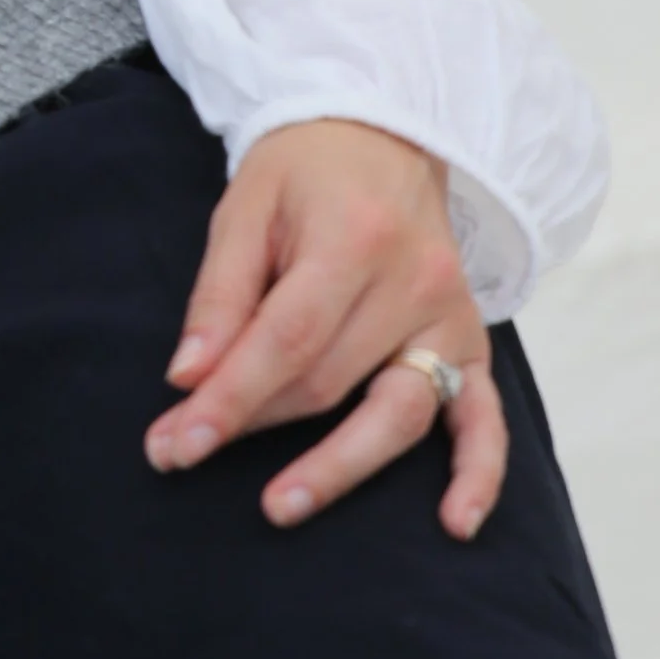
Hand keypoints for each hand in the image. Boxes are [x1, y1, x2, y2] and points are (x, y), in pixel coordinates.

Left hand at [143, 118, 505, 537]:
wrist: (385, 135)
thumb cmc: (304, 172)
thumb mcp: (244, 208)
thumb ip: (219, 295)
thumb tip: (187, 379)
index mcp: (354, 240)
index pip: (285, 341)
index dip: (228, 400)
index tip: (174, 443)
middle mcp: (414, 283)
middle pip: (328, 381)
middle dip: (252, 426)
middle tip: (179, 455)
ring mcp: (452, 317)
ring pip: (395, 413)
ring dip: (338, 467)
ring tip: (281, 506)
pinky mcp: (473, 342)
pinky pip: (485, 418)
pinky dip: (477, 474)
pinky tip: (454, 523)